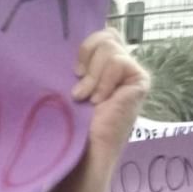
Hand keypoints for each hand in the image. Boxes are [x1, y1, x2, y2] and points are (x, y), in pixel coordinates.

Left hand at [42, 29, 149, 191]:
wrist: (79, 157)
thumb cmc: (66, 130)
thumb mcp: (62, 89)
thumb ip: (70, 66)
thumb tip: (53, 41)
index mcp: (99, 69)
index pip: (98, 34)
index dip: (84, 44)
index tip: (71, 69)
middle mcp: (116, 70)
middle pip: (106, 33)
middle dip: (86, 54)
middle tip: (78, 85)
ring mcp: (129, 76)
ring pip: (110, 44)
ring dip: (93, 74)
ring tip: (87, 99)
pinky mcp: (139, 83)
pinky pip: (120, 61)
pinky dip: (104, 80)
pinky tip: (99, 102)